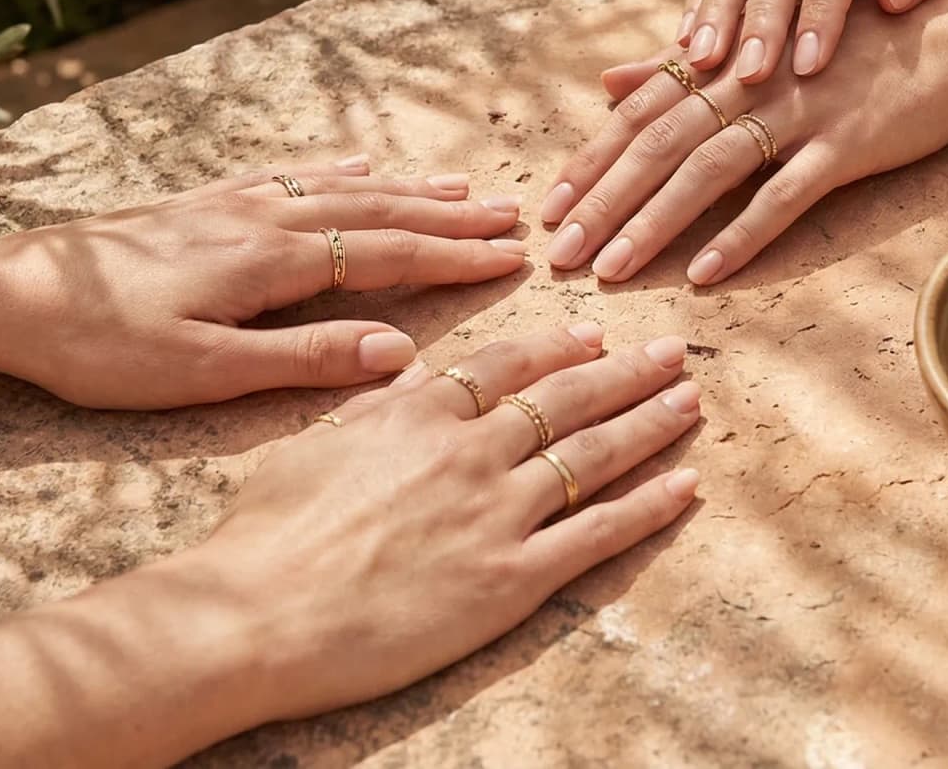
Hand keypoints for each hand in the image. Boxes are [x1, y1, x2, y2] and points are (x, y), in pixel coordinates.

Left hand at [0, 159, 530, 408]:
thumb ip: (305, 358)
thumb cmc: (100, 347)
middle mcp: (260, 218)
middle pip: (374, 209)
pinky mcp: (199, 202)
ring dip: (405, 188)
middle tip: (511, 214)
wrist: (9, 296)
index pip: (384, 254)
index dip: (452, 256)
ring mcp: (229, 204)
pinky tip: (356, 162)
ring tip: (460, 187)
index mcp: (269, 262)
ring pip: (338, 186)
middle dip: (447, 215)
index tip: (511, 257)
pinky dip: (337, 169)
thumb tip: (399, 351)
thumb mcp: (204, 372)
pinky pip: (289, 175)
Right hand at [154, 325, 702, 723]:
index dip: (556, 348)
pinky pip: (598, 533)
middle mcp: (468, 451)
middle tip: (669, 352)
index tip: (593, 335)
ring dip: (648, 423)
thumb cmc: (265, 536)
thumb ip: (375, 408)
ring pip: (592, 455)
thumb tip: (410, 375)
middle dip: (625, 372)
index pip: (505, 366)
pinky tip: (684, 486)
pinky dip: (648, 507)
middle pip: (565, 398)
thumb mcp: (314, 444)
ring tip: (689, 401)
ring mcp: (496, 513)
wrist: (258, 613)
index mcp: (416, 411)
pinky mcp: (513, 579)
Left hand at [542, 0, 947, 285]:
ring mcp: (802, 112)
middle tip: (552, 254)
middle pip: (659, 145)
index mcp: (730, 58)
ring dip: (652, 224)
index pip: (641, 114)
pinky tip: (704, 274)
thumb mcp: (767, 45)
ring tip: (606, 272)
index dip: (591, 159)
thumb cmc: (859, 44)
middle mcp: (755, 80)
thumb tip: (609, 85)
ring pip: (707, 171)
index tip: (544, 206)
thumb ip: (685, 67)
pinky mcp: (848, 146)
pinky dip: (742, 235)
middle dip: (601, 202)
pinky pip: (785, 197)